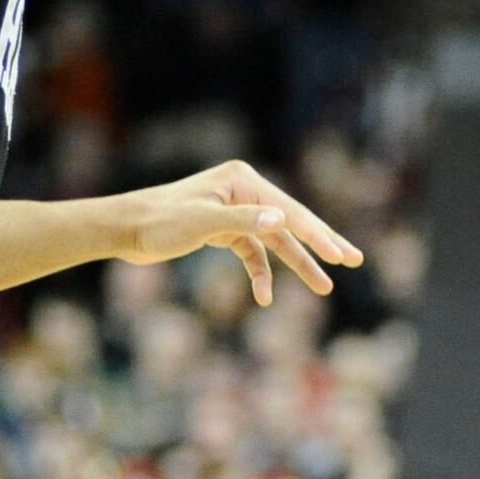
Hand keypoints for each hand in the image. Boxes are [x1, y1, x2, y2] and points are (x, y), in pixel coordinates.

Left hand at [117, 160, 364, 304]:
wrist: (125, 229)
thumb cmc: (158, 222)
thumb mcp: (201, 222)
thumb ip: (244, 221)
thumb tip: (283, 221)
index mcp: (243, 181)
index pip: (290, 212)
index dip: (319, 236)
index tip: (343, 257)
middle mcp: (245, 191)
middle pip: (292, 222)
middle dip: (321, 244)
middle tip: (354, 260)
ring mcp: (236, 211)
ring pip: (276, 241)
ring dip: (297, 264)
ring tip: (325, 288)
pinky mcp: (225, 230)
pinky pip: (253, 253)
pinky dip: (261, 274)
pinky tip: (265, 297)